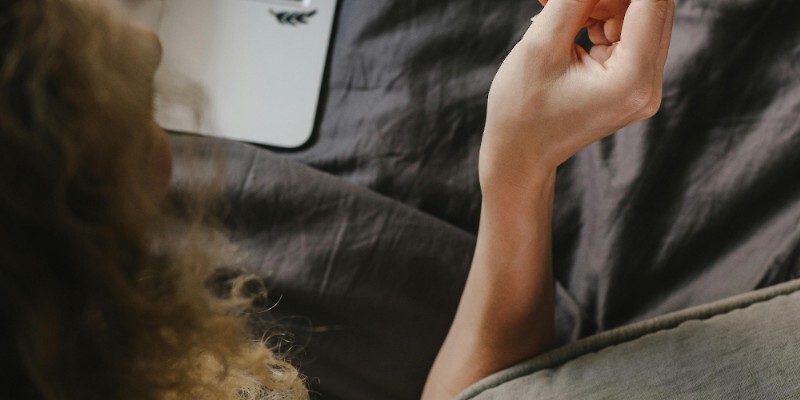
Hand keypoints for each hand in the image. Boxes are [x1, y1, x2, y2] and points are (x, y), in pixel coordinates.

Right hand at [480, 0, 673, 193]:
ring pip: (634, 18)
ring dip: (596, 3)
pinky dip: (595, 20)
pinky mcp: (631, 85)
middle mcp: (648, 86)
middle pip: (647, 8)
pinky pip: (623, 36)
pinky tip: (562, 19)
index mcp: (632, 81)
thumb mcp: (542, 46)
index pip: (650, 3)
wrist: (517, 155)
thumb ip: (574, 0)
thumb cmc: (521, 109)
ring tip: (550, 6)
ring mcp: (642, 87)